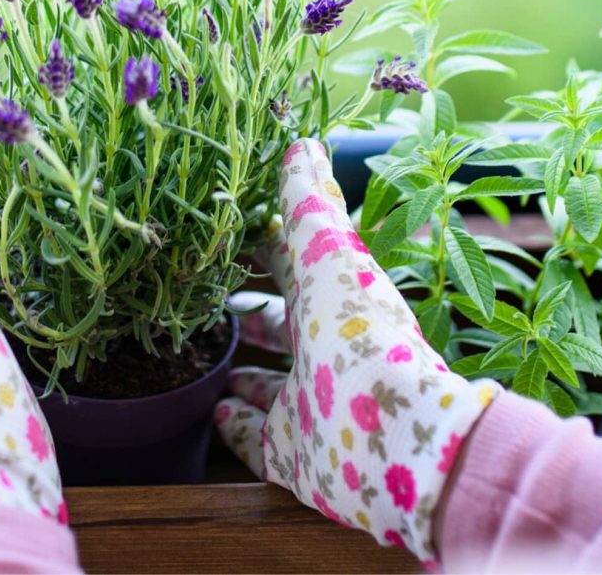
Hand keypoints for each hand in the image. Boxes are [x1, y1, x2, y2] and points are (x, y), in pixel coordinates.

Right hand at [215, 139, 497, 562]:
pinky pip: (256, 439)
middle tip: (204, 296)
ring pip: (265, 383)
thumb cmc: (361, 338)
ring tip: (203, 356)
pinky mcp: (294, 457)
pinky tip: (209, 411)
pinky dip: (234, 424)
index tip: (226, 229)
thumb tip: (301, 144)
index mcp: (333, 302)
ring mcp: (307, 407)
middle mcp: (322, 353)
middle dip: (249, 311)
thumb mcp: (330, 258)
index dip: (264, 246)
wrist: (398, 441)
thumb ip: (309, 205)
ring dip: (239, 369)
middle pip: (279, 325)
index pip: (293, 266)